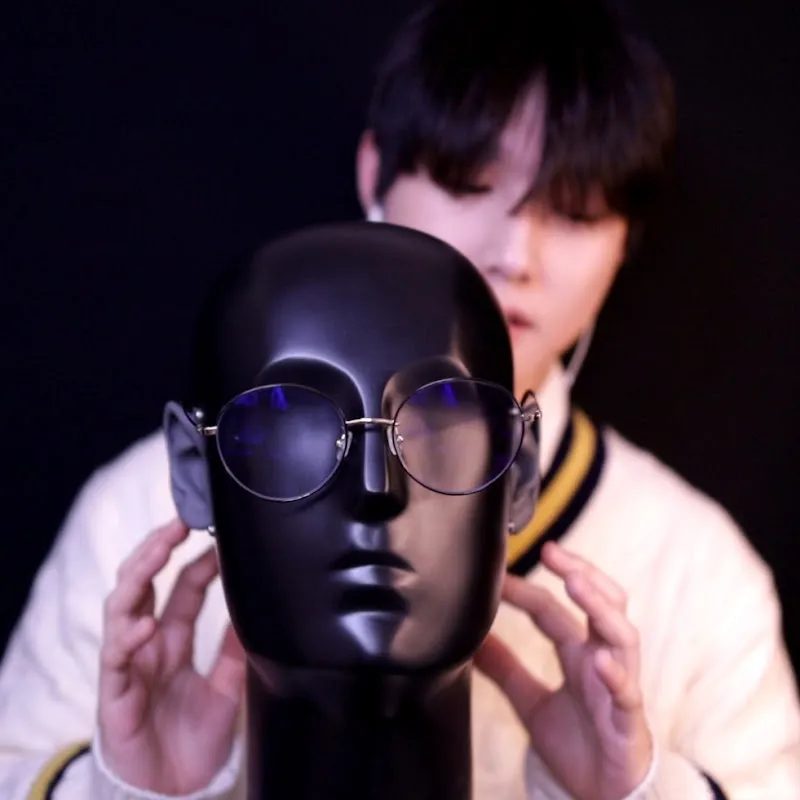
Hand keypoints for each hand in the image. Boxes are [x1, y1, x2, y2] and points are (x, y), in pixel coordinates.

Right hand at [98, 519, 245, 794]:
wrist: (176, 791)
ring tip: (159, 550)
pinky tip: (145, 625)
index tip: (219, 535)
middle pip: (144, 583)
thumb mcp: (228, 686)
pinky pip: (116, 659)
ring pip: (122, 607)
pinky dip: (128, 640)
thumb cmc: (195, 739)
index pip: (182, 586)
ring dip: (138, 576)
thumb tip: (263, 606)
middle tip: (180, 520)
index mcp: (173, 638)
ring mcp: (129, 664)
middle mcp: (148, 643)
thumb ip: (237, 648)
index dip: (198, 560)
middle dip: (157, 549)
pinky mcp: (115, 693)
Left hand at [475, 542, 652, 799]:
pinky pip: (628, 692)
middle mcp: (601, 659)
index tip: (498, 575)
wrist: (601, 797)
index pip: (552, 609)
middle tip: (552, 550)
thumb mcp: (530, 702)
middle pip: (603, 603)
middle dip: (580, 572)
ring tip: (577, 584)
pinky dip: (616, 674)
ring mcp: (618, 685)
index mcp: (577, 653)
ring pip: (622, 635)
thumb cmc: (577, 745)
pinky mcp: (628, 719)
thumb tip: (470, 640)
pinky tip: (601, 660)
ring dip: (600, 606)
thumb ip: (506, 669)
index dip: (526, 589)